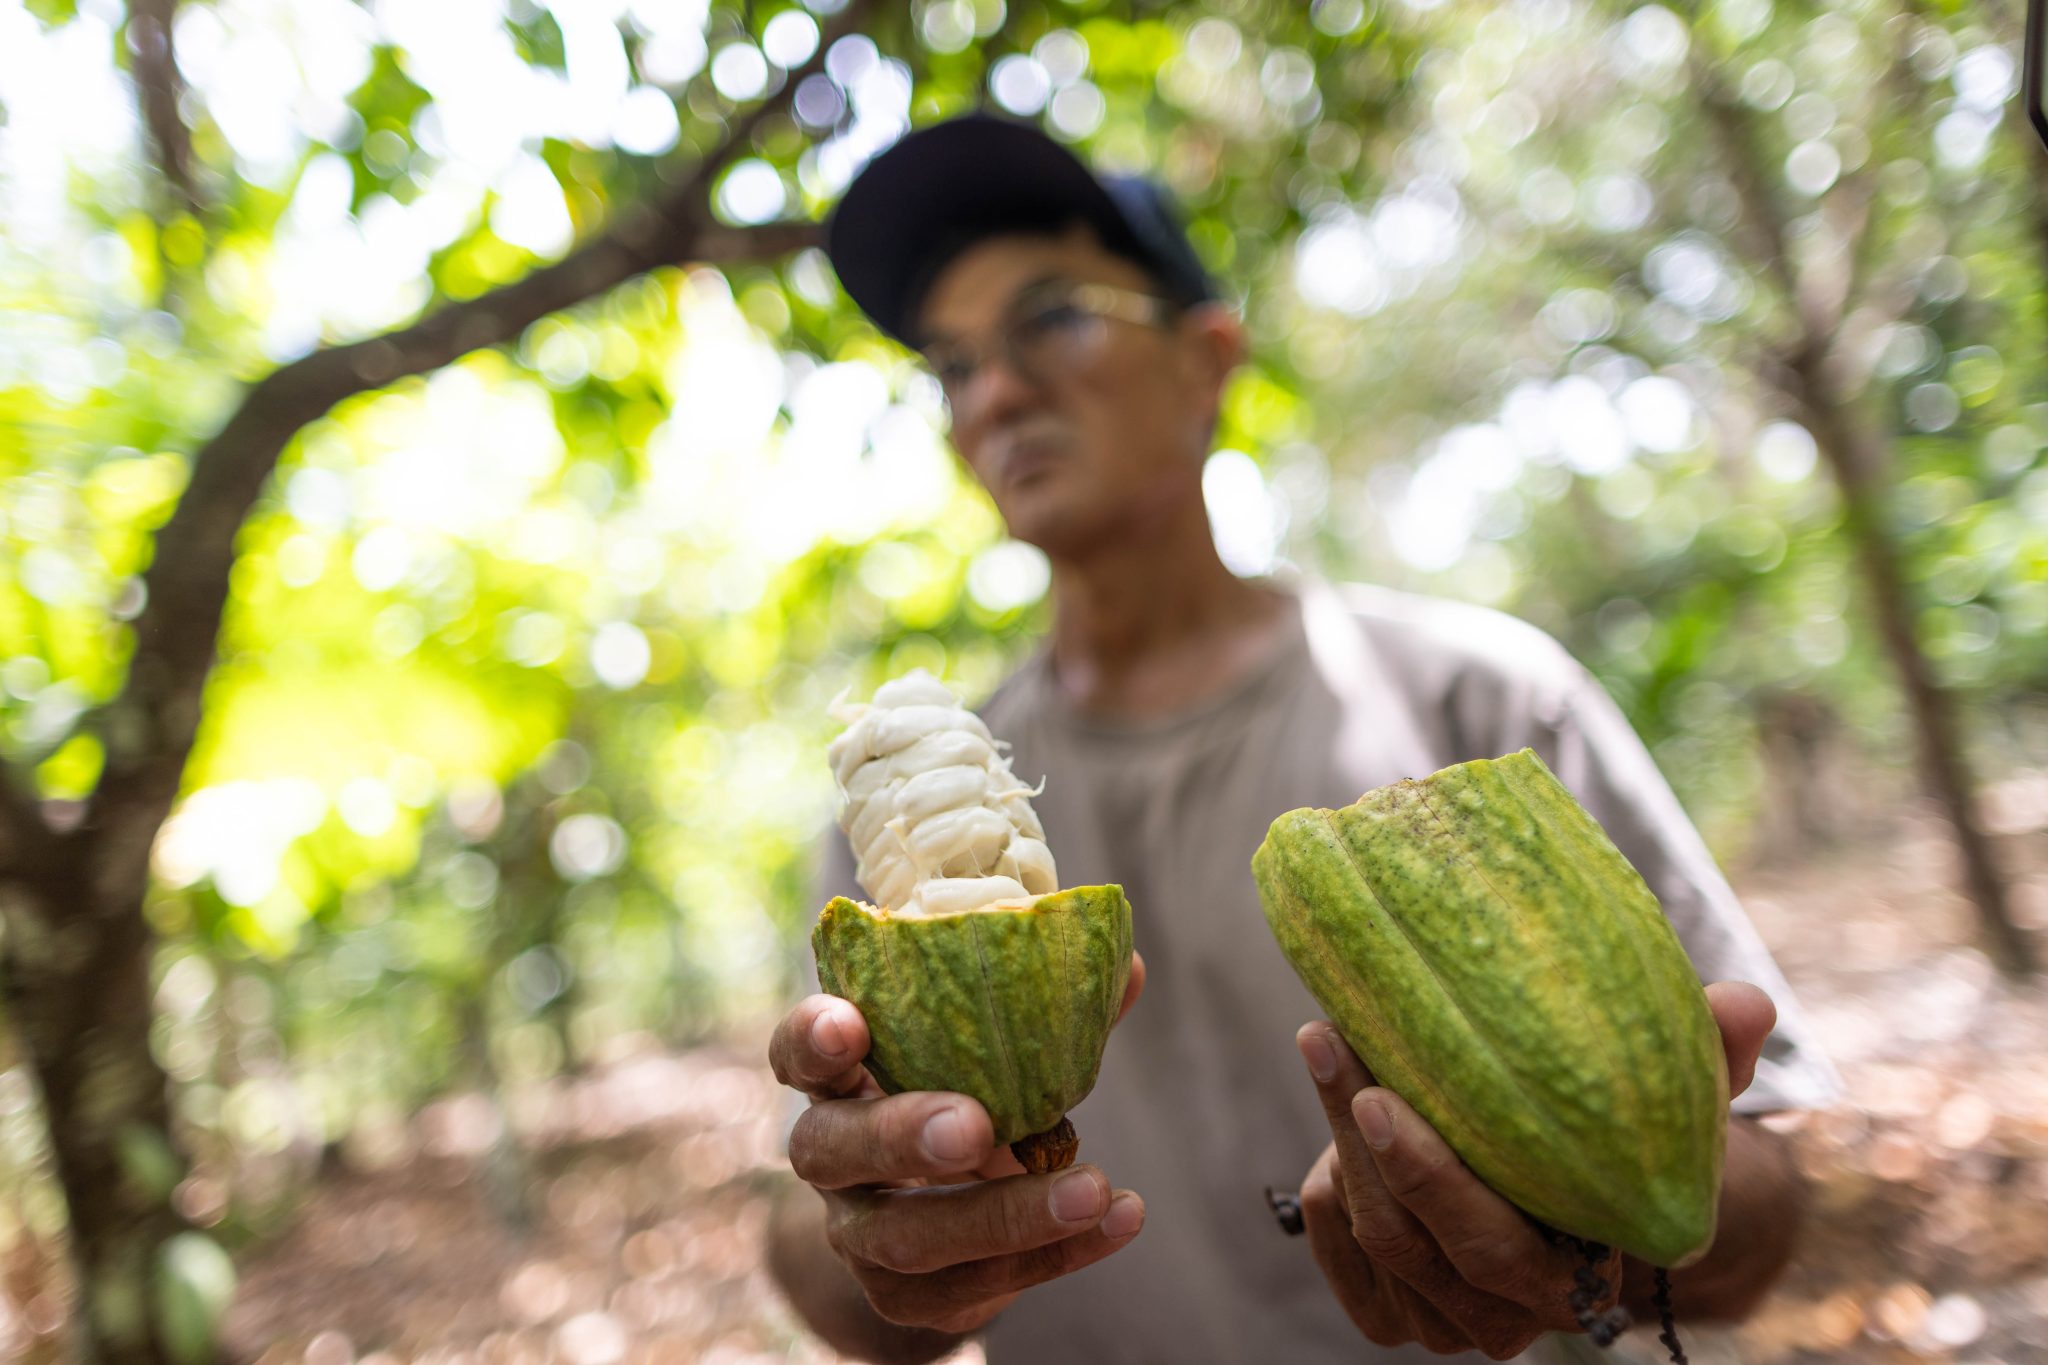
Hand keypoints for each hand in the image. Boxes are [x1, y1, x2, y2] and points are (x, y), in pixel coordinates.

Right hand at [768, 952, 1147, 1333]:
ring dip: (1005, 1217)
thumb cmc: (966, 1098)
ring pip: (905, 1237)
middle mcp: (829, 1156)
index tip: (849, 1021)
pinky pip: (971, 1286)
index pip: (796, 1051)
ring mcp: (858, 1232)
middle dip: (902, 1136)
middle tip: (976, 1128)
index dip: (812, 1037)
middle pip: (831, 1150)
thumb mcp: (987, 1054)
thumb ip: (1046, 1009)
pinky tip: (1118, 1221)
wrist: (941, 1222)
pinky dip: (1053, 1255)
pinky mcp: (902, 1295)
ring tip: (1091, 1190)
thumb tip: (1127, 969)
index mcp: (838, 1077)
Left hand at [1293, 981, 1777, 1358]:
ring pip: (1362, 1228)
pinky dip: (1330, 1167)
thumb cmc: (1619, 1141)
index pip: (1487, 1246)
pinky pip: (1331, 1236)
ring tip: (1331, 1039)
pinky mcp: (1384, 1311)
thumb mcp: (1671, 1100)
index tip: (1380, 1093)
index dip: (1430, 1177)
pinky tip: (1341, 1103)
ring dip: (1337, 1133)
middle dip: (1358, 1136)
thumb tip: (1748, 1004)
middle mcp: (1505, 1318)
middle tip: (1329, 1036)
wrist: (1572, 1203)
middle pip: (1404, 1237)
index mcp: (1577, 1283)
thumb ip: (1711, 1056)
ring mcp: (1439, 1322)